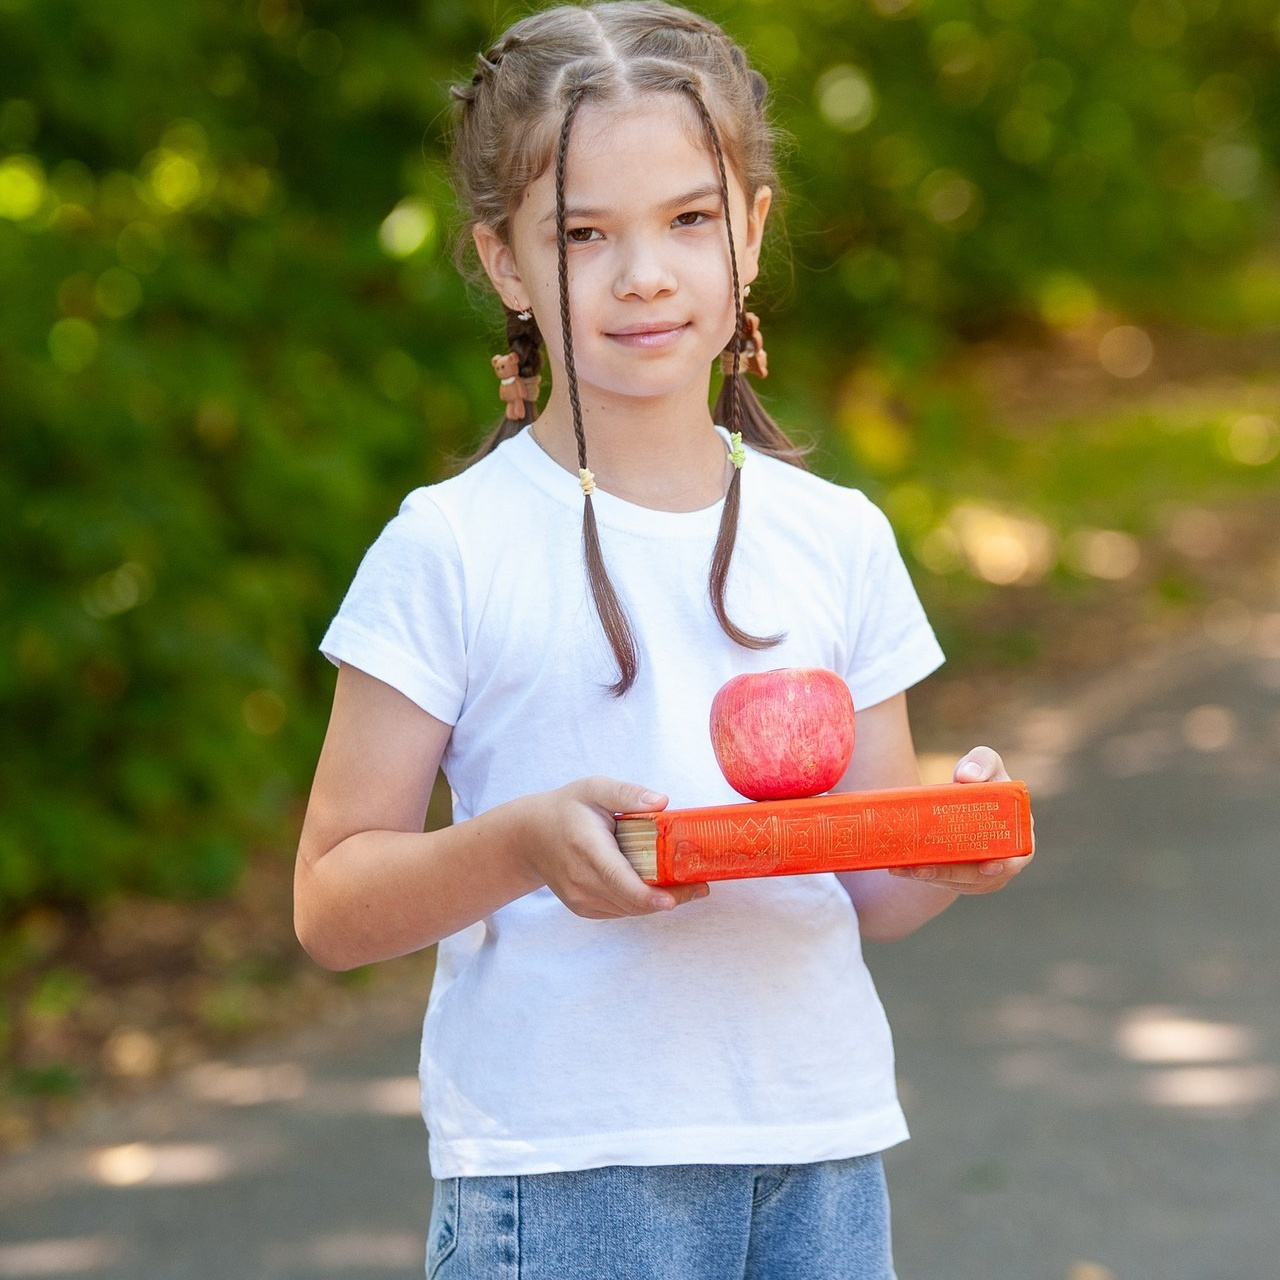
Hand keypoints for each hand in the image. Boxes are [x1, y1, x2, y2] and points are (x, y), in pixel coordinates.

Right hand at [517, 776, 709, 918]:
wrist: (529, 837)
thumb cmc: (566, 809)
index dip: (647, 895)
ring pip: (629, 910)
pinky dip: (641, 903)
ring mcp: (581, 898)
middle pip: (631, 900)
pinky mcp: (583, 908)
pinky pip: (620, 911)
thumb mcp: (594, 788)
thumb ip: (627, 794)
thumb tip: (662, 801)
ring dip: (658, 902)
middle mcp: (582, 880)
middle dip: (670, 897)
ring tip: (688, 887)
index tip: (672, 899)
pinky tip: (658, 889)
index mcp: (587, 848)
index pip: (618, 879)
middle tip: (701, 886)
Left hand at [888, 746, 1033, 894]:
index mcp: (1017, 835)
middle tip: (920, 868)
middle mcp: (1002, 861)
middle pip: (977, 876)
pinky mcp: (959, 880)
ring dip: (927, 877)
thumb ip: (982, 762)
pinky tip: (899, 867)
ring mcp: (980, 875)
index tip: (986, 867)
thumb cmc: (978, 778)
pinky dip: (921, 875)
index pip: (1016, 857)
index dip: (1005, 865)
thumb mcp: (983, 762)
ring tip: (899, 867)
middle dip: (948, 874)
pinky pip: (941, 882)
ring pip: (955, 882)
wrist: (958, 797)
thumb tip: (967, 776)